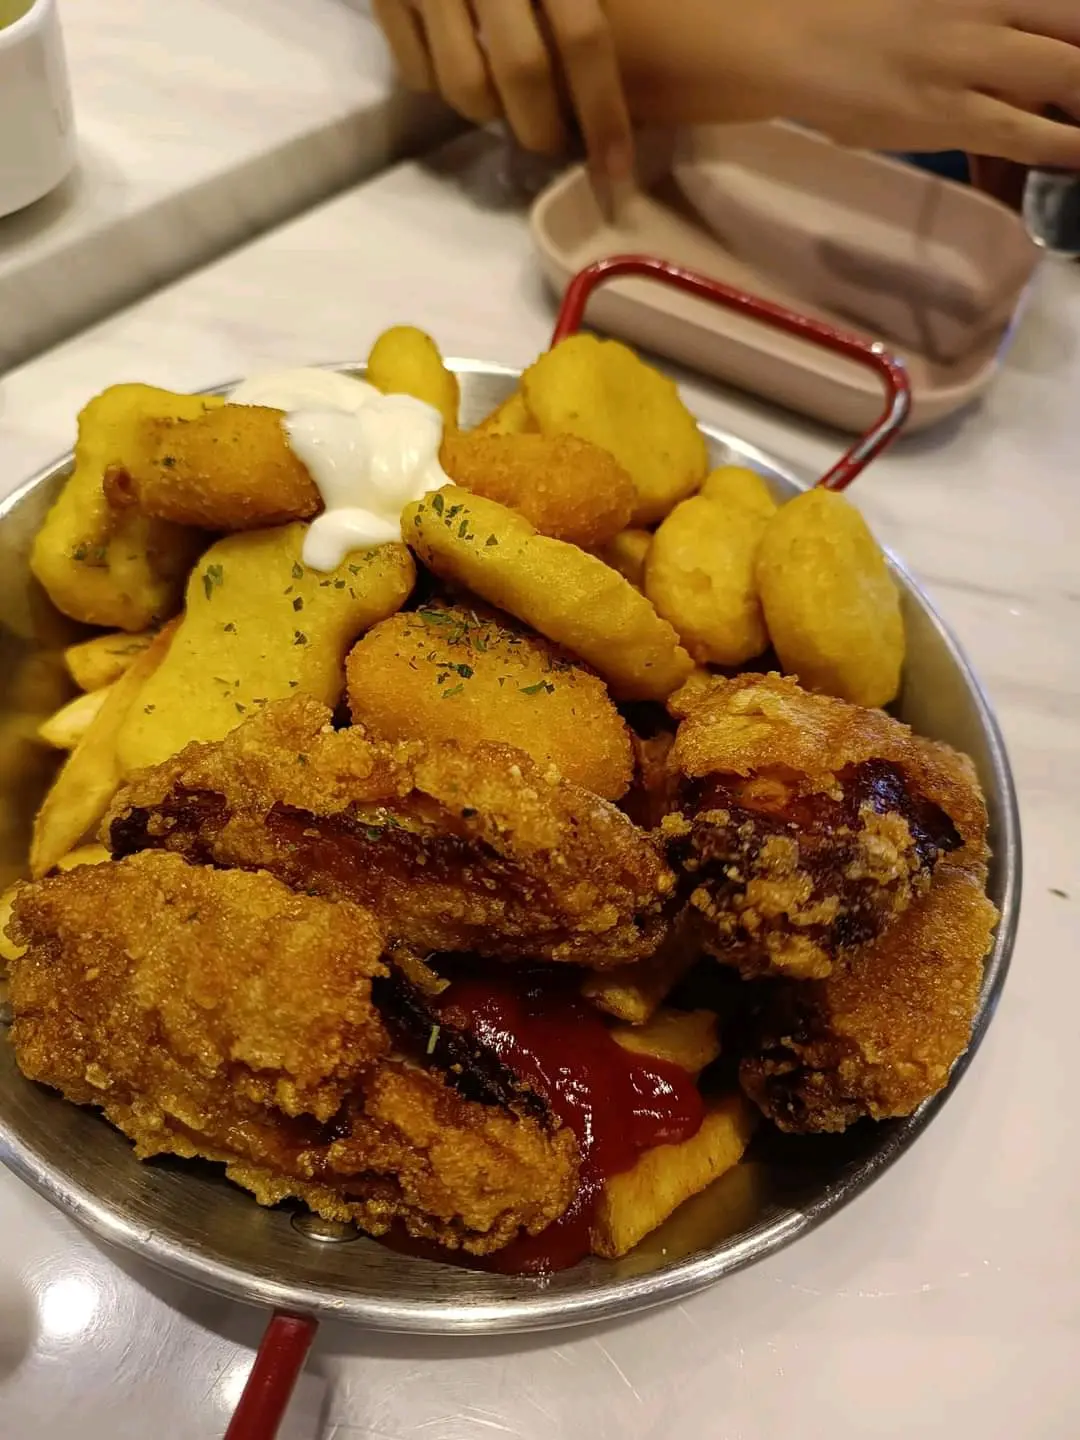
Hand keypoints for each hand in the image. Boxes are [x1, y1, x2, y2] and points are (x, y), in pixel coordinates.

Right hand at [372, 0, 633, 177]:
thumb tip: (653, 44)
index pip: (583, 39)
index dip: (604, 112)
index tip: (618, 165)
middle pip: (522, 75)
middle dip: (544, 129)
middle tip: (558, 143)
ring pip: (462, 86)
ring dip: (491, 116)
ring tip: (510, 110)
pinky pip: (415, 71)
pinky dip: (442, 87)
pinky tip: (466, 74)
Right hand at [609, 0, 1079, 167]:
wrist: (791, 44)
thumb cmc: (851, 13)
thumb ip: (979, 14)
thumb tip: (1013, 44)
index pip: (1062, 4)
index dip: (1078, 28)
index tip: (1078, 47)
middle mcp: (986, 12)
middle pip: (1074, 27)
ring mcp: (969, 62)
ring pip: (1066, 74)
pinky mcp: (947, 115)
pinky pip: (1022, 132)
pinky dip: (1062, 146)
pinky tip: (1077, 156)